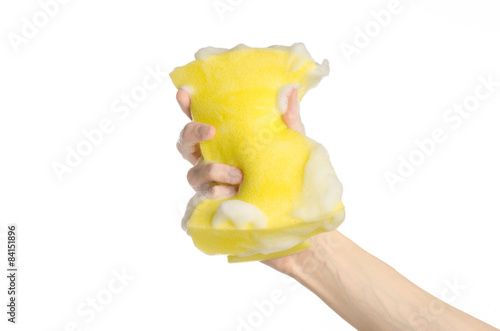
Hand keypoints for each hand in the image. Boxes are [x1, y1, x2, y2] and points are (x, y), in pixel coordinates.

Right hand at [176, 86, 311, 272]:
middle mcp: (214, 161)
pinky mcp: (214, 208)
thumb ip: (288, 119)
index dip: (187, 106)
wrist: (296, 217)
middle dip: (191, 134)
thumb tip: (289, 89)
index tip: (184, 94)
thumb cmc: (290, 175)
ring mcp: (212, 186)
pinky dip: (214, 195)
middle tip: (211, 131)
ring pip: (192, 174)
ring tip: (237, 176)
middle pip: (185, 144)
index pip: (202, 120)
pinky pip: (200, 200)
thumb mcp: (292, 144)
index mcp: (228, 142)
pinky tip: (230, 195)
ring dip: (210, 170)